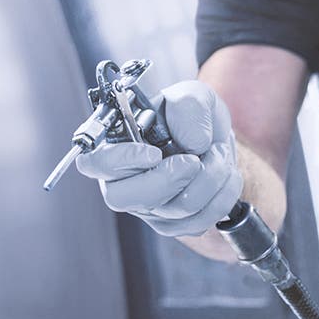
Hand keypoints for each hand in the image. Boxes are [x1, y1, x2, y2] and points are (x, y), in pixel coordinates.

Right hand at [76, 80, 243, 236]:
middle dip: (167, 179)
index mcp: (115, 144)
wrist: (216, 143)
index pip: (93, 162)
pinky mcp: (172, 224)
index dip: (119, 161)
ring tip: (218, 154)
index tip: (154, 153)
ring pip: (169, 211)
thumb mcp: (193, 95)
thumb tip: (191, 142)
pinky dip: (221, 197)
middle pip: (123, 197)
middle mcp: (123, 180)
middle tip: (194, 160)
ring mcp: (147, 206)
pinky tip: (225, 174)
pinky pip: (195, 223)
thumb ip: (189, 106)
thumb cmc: (192, 118)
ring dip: (208, 181)